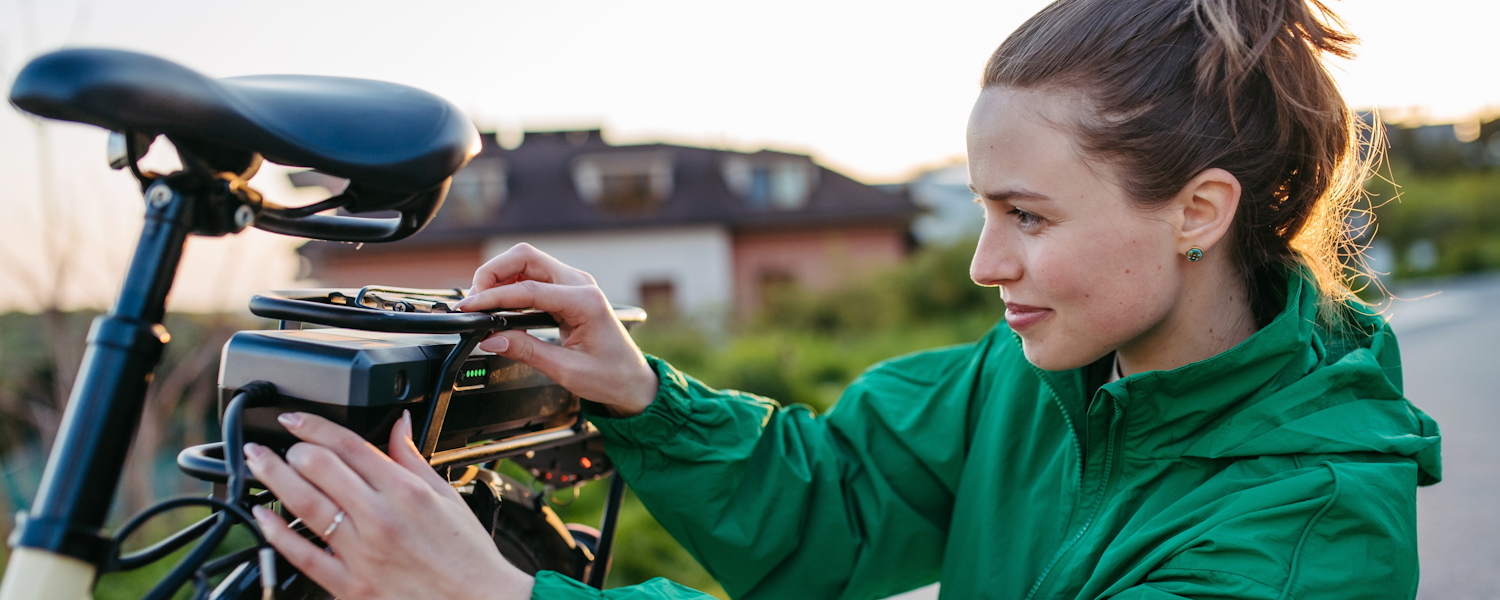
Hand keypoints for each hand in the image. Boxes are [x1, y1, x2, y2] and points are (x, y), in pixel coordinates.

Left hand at [245, 411, 532, 599]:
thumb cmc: (465, 555)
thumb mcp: (447, 496)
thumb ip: (413, 458)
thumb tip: (399, 424)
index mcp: (406, 491)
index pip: (349, 444)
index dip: (314, 426)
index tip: (295, 419)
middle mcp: (381, 517)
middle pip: (321, 468)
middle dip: (291, 449)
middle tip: (278, 442)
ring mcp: (362, 552)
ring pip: (306, 504)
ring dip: (275, 478)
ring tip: (258, 462)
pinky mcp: (350, 585)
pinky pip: (303, 556)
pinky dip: (278, 533)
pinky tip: (263, 516)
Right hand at [454, 243, 657, 416]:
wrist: (632, 380)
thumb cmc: (610, 376)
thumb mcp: (566, 370)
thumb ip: (527, 351)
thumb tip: (491, 339)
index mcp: (585, 302)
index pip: (529, 289)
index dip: (494, 296)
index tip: (471, 307)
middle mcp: (580, 285)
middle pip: (526, 258)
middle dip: (493, 273)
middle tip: (473, 300)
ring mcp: (574, 285)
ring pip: (527, 263)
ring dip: (499, 277)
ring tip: (482, 304)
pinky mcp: (567, 292)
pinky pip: (533, 277)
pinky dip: (510, 286)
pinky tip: (498, 305)